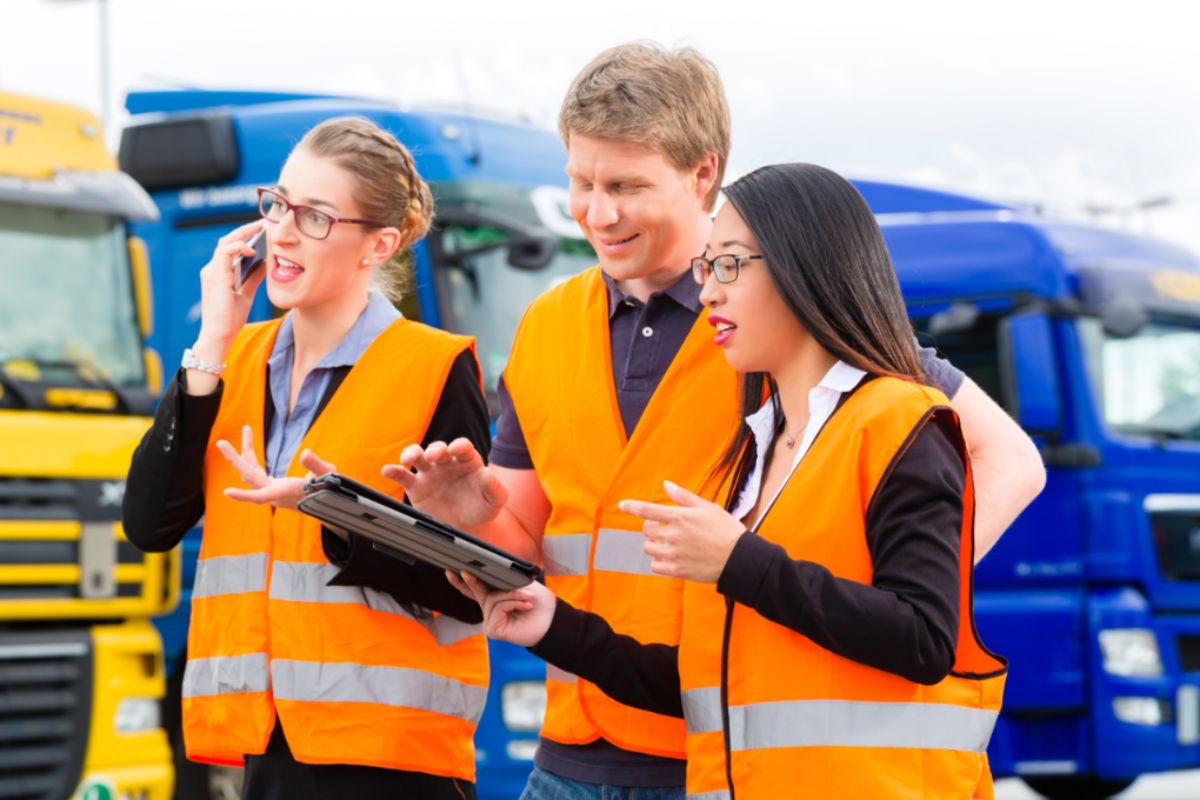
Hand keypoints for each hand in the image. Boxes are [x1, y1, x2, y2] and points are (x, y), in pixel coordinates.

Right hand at [194, 220, 267, 357]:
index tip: (263, 230)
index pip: (230, 248)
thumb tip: (266, 263)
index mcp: (218, 273)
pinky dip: (239, 247)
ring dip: (244, 234)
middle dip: (246, 230)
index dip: (245, 237)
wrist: (219, 335)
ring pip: (226, 242)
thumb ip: (253, 278)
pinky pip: (225, 252)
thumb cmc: (230, 318)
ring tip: (261, 229)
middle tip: (265, 223)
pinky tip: (252, 250)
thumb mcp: (246, 294)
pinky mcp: (215, 276)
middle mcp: (212, 269)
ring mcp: (211, 271)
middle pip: (227, 241)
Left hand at [216, 425, 335, 509]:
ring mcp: (273, 491)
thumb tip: (304, 453)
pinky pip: (257, 474)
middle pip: (250, 476)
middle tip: (220, 443)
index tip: (226, 492)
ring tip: (248, 429)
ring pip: (252, 473)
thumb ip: (315, 465)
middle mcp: (275, 494)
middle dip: (235, 459)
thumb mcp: (328, 475)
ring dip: (246, 453)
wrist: (332, 503)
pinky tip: (248, 449)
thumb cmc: (332, 490)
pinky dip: (252, 459)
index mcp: (286, 493)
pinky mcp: (275, 488)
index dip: (244, 495)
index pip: (261, 496)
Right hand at [381, 438, 507, 528]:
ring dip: (411, 453)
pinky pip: (403, 476)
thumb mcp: (495, 501)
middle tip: (433, 456)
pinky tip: (386, 470)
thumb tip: (486, 473)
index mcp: (467, 461)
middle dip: (435, 450)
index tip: (456, 449)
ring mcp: (430, 473)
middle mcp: (447, 463)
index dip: (459, 446)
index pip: (462, 447)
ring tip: (408, 459)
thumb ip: (494, 488)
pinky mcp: (416, 487)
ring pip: (418, 456)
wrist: (467, 527)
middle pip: (438, 449)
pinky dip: (394, 471)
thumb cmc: (482, 508)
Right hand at [447, 570, 555, 645]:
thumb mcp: (521, 585)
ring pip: (492, 598)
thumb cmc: (539, 603)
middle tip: (465, 571)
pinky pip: (498, 607)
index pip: (474, 591)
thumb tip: (493, 571)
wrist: (552, 620)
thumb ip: (506, 581)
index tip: (450, 571)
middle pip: (478, 592)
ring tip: (529, 597)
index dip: (461, 582)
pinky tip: (526, 606)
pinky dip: (513, 603)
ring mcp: (490, 621)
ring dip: (513, 595)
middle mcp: (490, 611)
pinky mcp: (493, 630)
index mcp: (495, 600)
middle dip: (473, 581)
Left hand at [619, 480, 745, 582]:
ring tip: (668, 542)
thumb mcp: (707, 507)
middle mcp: (674, 535)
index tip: (622, 505)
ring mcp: (674, 554)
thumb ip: (684, 497)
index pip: (648, 510)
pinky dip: (658, 560)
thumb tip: (666, 485)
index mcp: (680, 517)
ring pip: (648, 547)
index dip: (632, 506)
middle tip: (663, 526)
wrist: (738, 559)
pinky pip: (655, 565)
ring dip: (654, 543)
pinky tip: (669, 556)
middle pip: (646, 529)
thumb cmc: (726, 530)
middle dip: (651, 526)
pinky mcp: (677, 570)